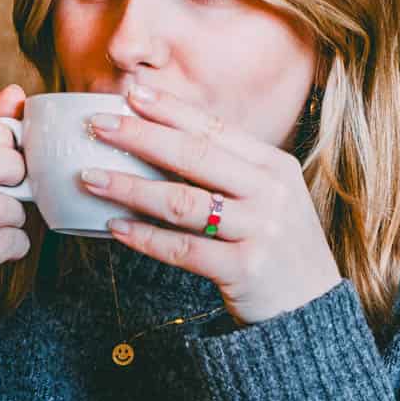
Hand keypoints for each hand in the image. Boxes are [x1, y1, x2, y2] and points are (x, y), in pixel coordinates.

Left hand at [80, 79, 340, 325]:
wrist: (309, 307)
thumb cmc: (274, 245)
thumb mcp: (266, 197)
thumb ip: (226, 171)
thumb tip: (160, 142)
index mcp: (273, 165)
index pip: (213, 129)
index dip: (169, 110)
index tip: (130, 93)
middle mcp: (269, 192)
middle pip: (194, 156)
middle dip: (140, 137)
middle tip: (97, 125)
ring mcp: (259, 230)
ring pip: (182, 202)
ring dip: (130, 188)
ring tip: (90, 178)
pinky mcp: (244, 268)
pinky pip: (183, 249)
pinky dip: (145, 237)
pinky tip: (114, 227)